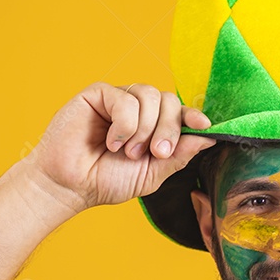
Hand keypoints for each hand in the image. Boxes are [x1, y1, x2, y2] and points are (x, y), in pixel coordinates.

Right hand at [23, 82, 215, 211]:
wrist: (70, 186)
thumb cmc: (106, 181)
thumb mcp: (152, 173)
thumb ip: (179, 155)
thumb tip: (210, 137)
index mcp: (153, 126)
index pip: (180, 112)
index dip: (194, 116)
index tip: (204, 126)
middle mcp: (138, 110)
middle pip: (170, 101)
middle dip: (169, 129)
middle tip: (156, 153)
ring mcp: (118, 99)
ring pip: (151, 96)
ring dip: (144, 129)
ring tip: (127, 151)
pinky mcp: (98, 94)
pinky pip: (126, 99)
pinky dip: (124, 125)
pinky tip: (111, 142)